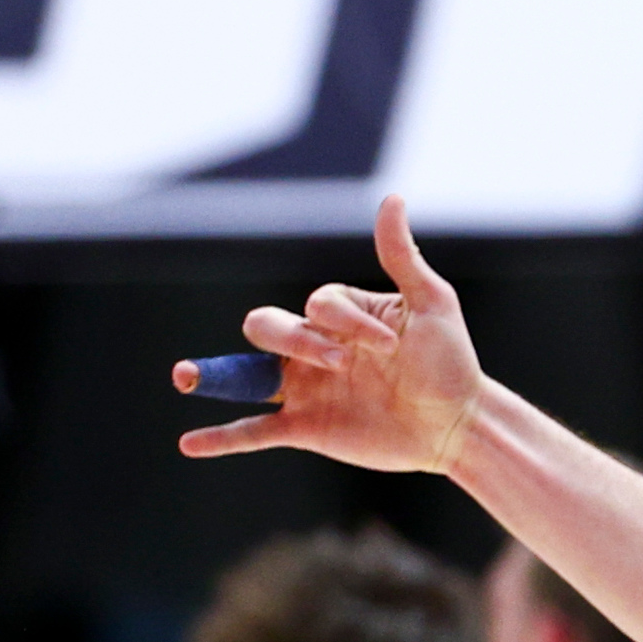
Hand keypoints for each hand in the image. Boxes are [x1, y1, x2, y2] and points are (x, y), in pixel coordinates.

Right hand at [176, 195, 484, 474]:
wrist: (458, 423)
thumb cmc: (449, 361)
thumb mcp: (431, 303)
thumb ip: (401, 256)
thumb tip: (392, 198)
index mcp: (339, 315)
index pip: (320, 305)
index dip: (350, 323)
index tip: (393, 348)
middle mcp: (313, 347)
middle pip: (268, 327)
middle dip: (295, 340)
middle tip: (340, 363)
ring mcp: (305, 388)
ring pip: (248, 374)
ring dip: (213, 373)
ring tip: (184, 377)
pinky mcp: (306, 428)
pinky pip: (254, 431)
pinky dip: (222, 437)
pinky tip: (190, 444)